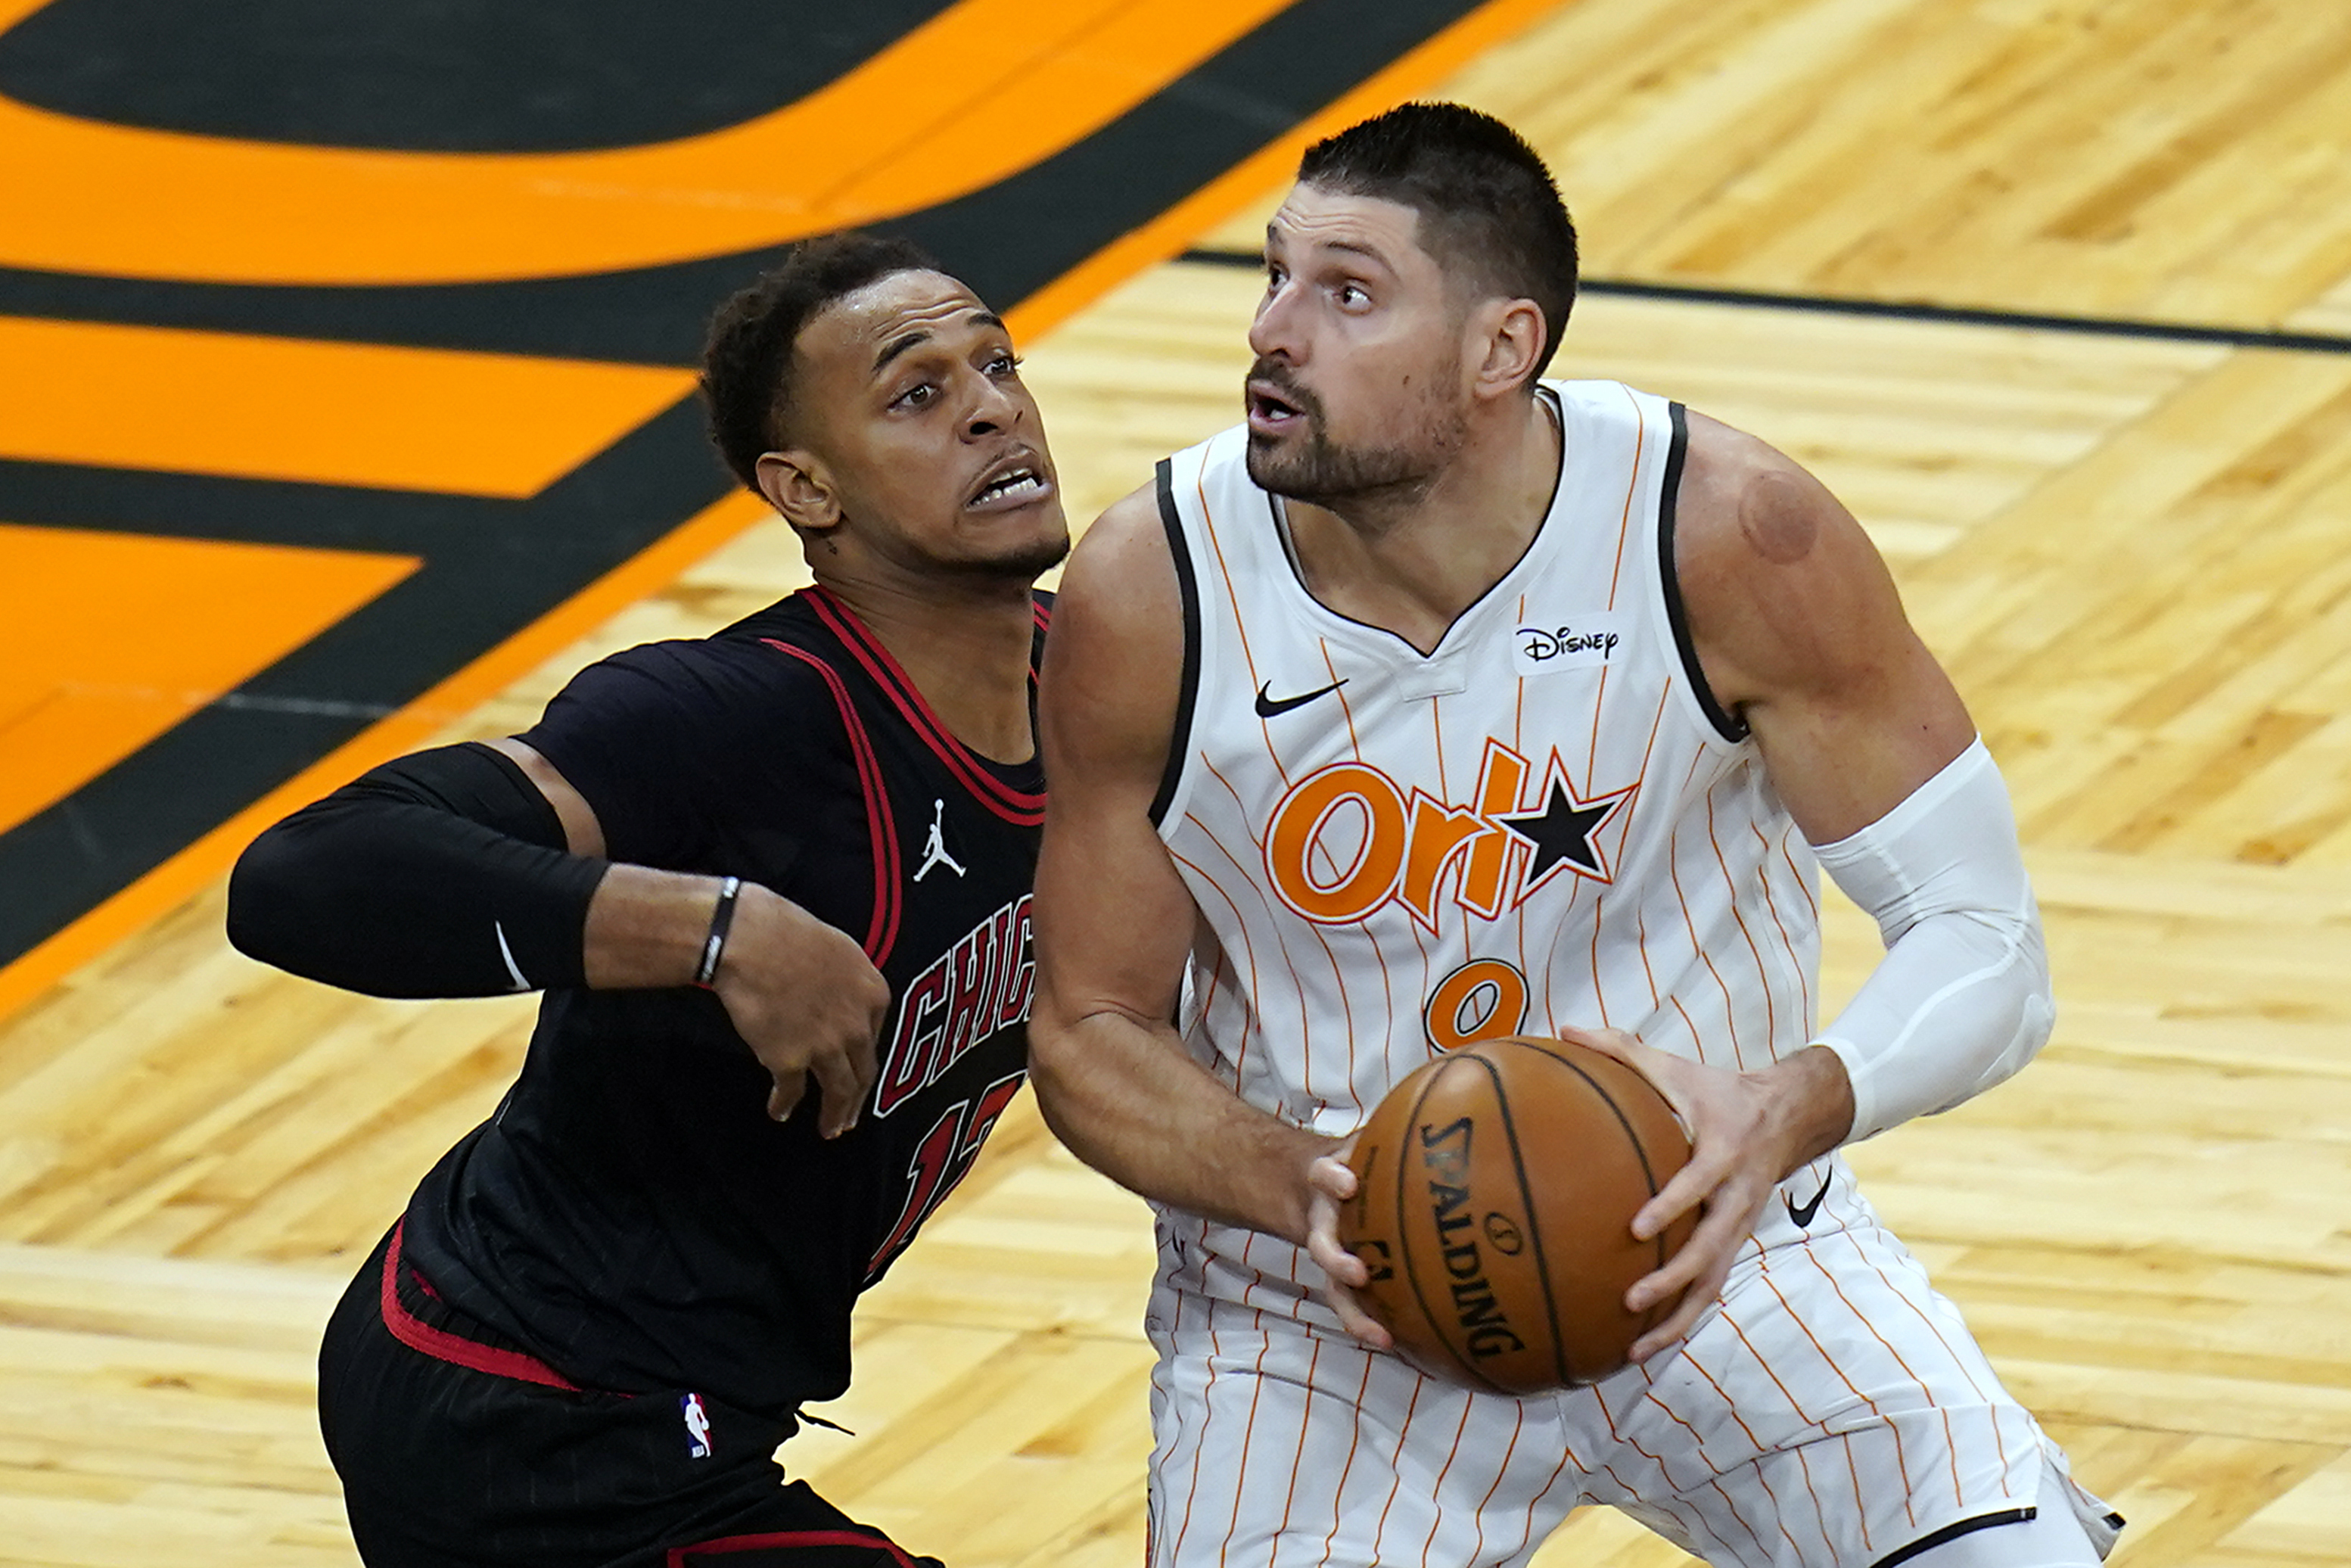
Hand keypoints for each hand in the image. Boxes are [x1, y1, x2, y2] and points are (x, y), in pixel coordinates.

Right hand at [711, 884, 890, 1136]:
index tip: (858, 1075)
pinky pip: (792, 1092)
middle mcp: (857, 1025)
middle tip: (851, 1118)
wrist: (749, 939)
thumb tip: (837, 996)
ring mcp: (826, 1046)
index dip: (863, 1058)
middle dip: (857, 1098)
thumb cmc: (787, 931)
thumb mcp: (837, 949)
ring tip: (830, 1130)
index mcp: (874, 993)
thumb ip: (846, 981)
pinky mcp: (791, 1060)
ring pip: (839, 1091)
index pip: (874, 1036)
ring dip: (835, 1115)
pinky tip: (779, 1111)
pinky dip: (784, 1105)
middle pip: (864, 1071)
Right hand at [1299, 1140, 1393, 1349]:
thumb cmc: (1357, 1159)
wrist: (1313, 1183)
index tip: (1348, 1183)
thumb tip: (1456, 1105)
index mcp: (1328, 1180)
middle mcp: (1324, 1219)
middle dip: (1336, 1259)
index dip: (1332, 1178)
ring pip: (1332, 1285)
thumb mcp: (1368, 1137)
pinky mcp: (1341, 1278)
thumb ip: (1399, 1126)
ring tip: (1379, 1332)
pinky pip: (1351, 1305)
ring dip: (1353, 1309)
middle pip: (1321, 1242)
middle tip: (1359, 1271)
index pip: (1323, 1174)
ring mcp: (1330, 1253)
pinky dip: (1367, 1324)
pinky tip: (1394, 1342)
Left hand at [1557, 1025, 1850, 1362]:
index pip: (1699, 1185)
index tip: (1637, 1228)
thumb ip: (1620, 1048)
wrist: (1787, 1115)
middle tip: (1631, 1301)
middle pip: (1710, 1250)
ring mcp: (1738, 1228)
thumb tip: (1563, 1028)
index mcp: (1723, 1153)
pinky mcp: (1733, 1245)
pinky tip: (1645, 1345)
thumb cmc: (1716, 1090)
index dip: (1673, 1206)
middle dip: (1673, 1281)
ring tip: (1636, 1350)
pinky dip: (1682, 1319)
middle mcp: (1736, 1198)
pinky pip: (1708, 1289)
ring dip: (1678, 1319)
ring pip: (1712, 1284)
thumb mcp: (1675, 1065)